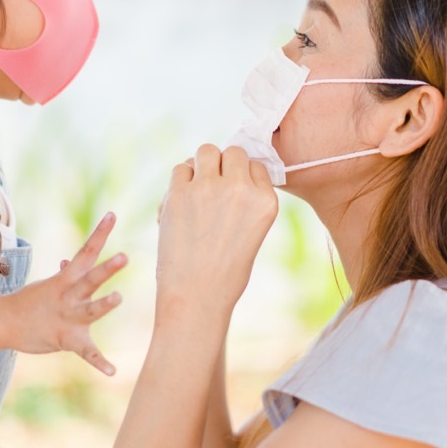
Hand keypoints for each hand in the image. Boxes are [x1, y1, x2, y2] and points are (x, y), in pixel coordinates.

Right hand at [8, 212, 125, 374]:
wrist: (6, 323)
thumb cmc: (33, 300)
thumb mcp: (51, 284)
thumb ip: (67, 274)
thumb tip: (70, 260)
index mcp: (67, 278)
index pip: (86, 251)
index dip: (100, 233)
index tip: (112, 215)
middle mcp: (70, 295)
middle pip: (90, 279)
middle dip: (106, 269)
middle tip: (124, 256)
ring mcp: (68, 317)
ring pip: (89, 310)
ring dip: (103, 305)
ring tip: (118, 298)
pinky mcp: (67, 339)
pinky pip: (86, 352)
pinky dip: (99, 362)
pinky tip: (112, 371)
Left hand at [156, 144, 277, 318]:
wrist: (197, 296)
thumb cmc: (226, 270)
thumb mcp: (253, 232)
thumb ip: (246, 198)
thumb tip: (224, 167)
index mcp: (266, 201)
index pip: (256, 166)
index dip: (242, 176)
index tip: (232, 193)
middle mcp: (241, 190)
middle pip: (233, 152)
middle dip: (223, 165)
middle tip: (213, 187)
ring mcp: (209, 189)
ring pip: (206, 151)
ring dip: (201, 165)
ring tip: (197, 190)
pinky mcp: (180, 193)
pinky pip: (180, 168)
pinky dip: (180, 181)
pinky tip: (180, 202)